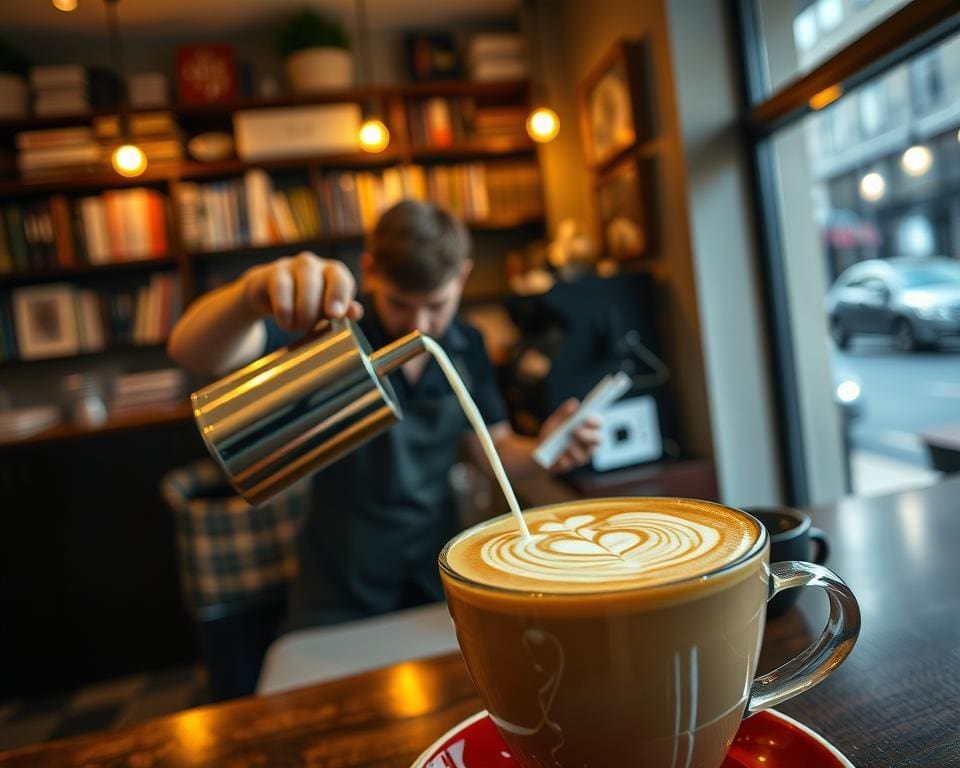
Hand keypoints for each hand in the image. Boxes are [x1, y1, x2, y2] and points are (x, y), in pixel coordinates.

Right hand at [242, 252, 363, 331]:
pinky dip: (284, 312)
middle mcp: (313, 264)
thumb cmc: (305, 303)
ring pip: (301, 286)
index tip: (335, 314)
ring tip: (297, 327)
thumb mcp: (324, 310)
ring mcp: (291, 265)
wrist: (268, 297)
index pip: (341, 279)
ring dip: (301, 313)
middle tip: (309, 328)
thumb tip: (356, 312)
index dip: (340, 296)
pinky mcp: (272, 273)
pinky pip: (280, 291)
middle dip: (314, 311)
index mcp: (333, 272)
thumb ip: (343, 311)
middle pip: (319, 283)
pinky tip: (285, 322)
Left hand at [538, 398, 601, 473]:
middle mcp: (589, 443)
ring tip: (567, 444)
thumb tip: (574, 403)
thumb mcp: (555, 421)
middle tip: (576, 431)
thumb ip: (564, 413)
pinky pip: (570, 463)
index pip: (598, 424)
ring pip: (585, 454)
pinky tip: (558, 456)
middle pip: (597, 440)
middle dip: (588, 435)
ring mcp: (582, 456)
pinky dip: (563, 458)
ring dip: (575, 448)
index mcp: (588, 429)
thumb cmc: (551, 434)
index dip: (595, 421)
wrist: (538, 452)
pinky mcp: (571, 466)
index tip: (586, 419)